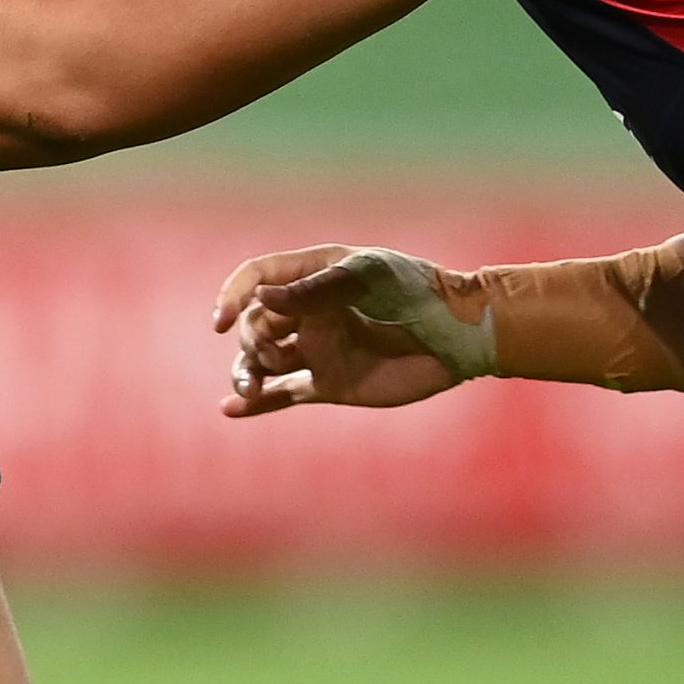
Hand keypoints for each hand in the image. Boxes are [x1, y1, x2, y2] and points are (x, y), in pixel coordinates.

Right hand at [210, 243, 464, 415]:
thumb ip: (314, 290)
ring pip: (264, 361)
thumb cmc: (417, 293)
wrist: (461, 335)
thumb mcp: (366, 279)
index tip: (222, 319)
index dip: (234, 295)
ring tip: (249, 389)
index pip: (257, 278)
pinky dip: (260, 404)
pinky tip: (230, 409)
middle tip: (269, 355)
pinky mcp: (332, 383)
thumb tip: (261, 299)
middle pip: (256, 323)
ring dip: (246, 373)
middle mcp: (308, 311)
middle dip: (251, 338)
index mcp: (312, 274)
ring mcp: (318, 348)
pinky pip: (287, 394)